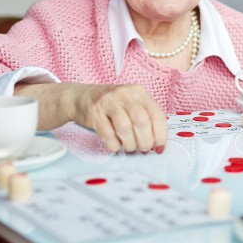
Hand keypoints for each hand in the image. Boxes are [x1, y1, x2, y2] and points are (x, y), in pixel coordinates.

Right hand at [16, 81, 166, 152]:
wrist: (81, 97)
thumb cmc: (112, 105)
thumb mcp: (132, 104)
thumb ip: (146, 118)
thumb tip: (158, 144)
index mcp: (139, 92)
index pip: (156, 114)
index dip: (160, 134)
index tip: (159, 148)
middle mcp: (124, 94)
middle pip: (141, 122)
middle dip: (145, 141)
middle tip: (143, 149)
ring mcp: (108, 102)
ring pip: (125, 128)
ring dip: (130, 144)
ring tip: (130, 148)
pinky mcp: (94, 112)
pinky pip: (108, 134)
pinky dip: (114, 145)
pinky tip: (116, 146)